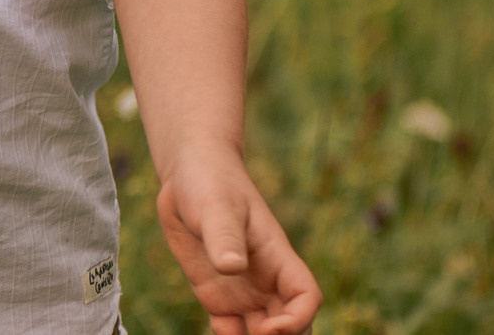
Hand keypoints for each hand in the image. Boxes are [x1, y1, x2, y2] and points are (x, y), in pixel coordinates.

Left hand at [154, 153, 321, 334]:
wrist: (187, 174)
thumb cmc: (210, 181)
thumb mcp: (217, 204)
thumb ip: (225, 235)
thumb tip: (232, 266)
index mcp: (277, 258)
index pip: (307, 297)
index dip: (298, 320)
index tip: (268, 328)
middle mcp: (266, 281)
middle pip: (293, 325)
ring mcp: (242, 291)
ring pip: (263, 333)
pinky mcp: (217, 295)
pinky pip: (231, 331)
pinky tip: (219, 334)